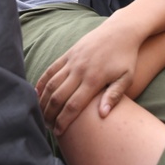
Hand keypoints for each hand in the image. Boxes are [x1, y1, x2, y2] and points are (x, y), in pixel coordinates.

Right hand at [36, 17, 141, 134]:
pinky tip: (37, 93)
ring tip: (41, 114)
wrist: (121, 30)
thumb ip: (114, 96)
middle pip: (58, 97)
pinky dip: (42, 82)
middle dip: (50, 114)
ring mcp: (72, 61)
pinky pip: (51, 69)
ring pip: (51, 84)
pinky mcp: (68, 54)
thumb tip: (102, 115)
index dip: (63, 121)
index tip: (58, 133)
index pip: (73, 105)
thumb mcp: (127, 78)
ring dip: (44, 101)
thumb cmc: (126, 57)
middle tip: (47, 127)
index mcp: (94, 79)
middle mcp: (80, 70)